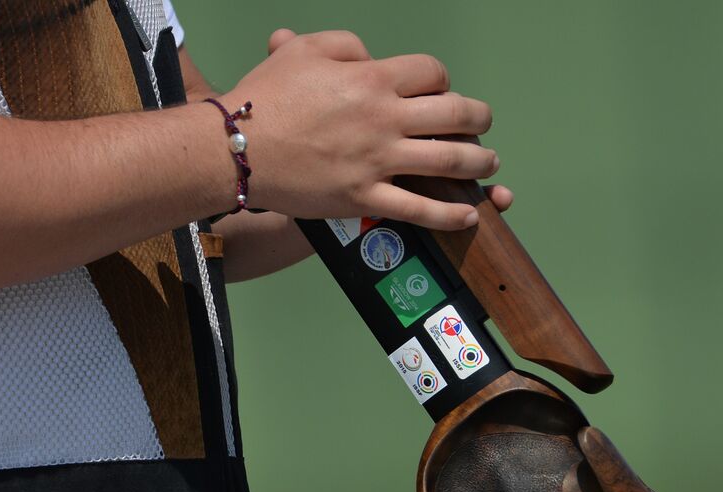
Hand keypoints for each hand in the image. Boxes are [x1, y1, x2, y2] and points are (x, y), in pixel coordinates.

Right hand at [222, 29, 509, 229]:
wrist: (235, 149)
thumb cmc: (265, 98)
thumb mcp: (304, 50)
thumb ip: (345, 46)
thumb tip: (370, 58)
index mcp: (372, 79)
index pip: (431, 74)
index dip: (441, 81)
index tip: (436, 91)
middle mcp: (383, 120)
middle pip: (455, 115)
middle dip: (477, 118)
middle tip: (482, 124)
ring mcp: (377, 163)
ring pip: (447, 162)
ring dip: (477, 163)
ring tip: (487, 164)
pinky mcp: (363, 199)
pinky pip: (417, 209)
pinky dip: (449, 213)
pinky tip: (468, 213)